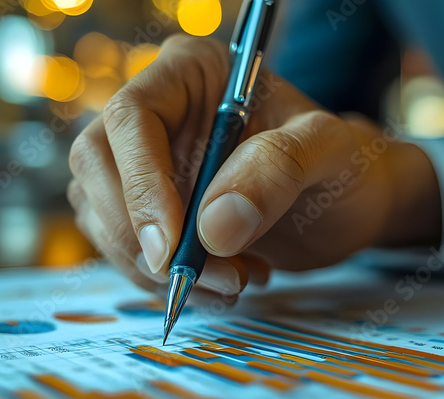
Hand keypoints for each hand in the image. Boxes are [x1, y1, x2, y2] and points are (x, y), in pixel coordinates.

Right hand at [67, 34, 441, 298]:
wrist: (347, 205)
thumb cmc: (342, 164)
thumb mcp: (330, 152)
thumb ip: (279, 171)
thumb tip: (212, 226)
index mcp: (191, 71)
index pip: (132, 117)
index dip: (141, 184)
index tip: (172, 247)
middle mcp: (157, 113)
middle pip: (96, 167)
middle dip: (141, 235)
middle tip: (203, 278)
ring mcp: (144, 164)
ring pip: (104, 216)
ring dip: (156, 268)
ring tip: (236, 280)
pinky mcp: (146, 210)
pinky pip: (126, 250)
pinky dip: (164, 281)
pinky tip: (227, 280)